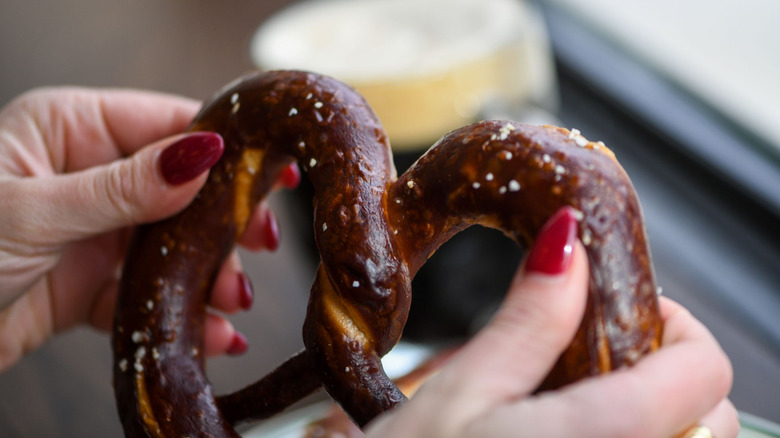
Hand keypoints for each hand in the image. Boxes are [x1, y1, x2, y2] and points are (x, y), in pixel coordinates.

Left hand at [0, 87, 298, 371]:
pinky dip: (178, 314)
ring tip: (234, 298)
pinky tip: (210, 331)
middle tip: (261, 241)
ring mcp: (91, 231)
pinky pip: (147, 293)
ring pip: (170, 246)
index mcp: (68, 129)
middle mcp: (86, 175)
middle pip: (180, 189)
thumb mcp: (34, 209)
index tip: (275, 168)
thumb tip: (201, 156)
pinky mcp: (88, 284)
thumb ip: (123, 187)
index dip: (225, 146)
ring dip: (208, 275)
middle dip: (224, 221)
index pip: (165, 124)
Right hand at [367, 208, 738, 437]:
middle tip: (594, 359)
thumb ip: (527, 322)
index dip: (671, 321)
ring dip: (654, 418)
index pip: (705, 368)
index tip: (622, 309)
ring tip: (576, 406)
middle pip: (711, 418)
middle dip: (664, 374)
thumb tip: (567, 249)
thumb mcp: (460, 396)